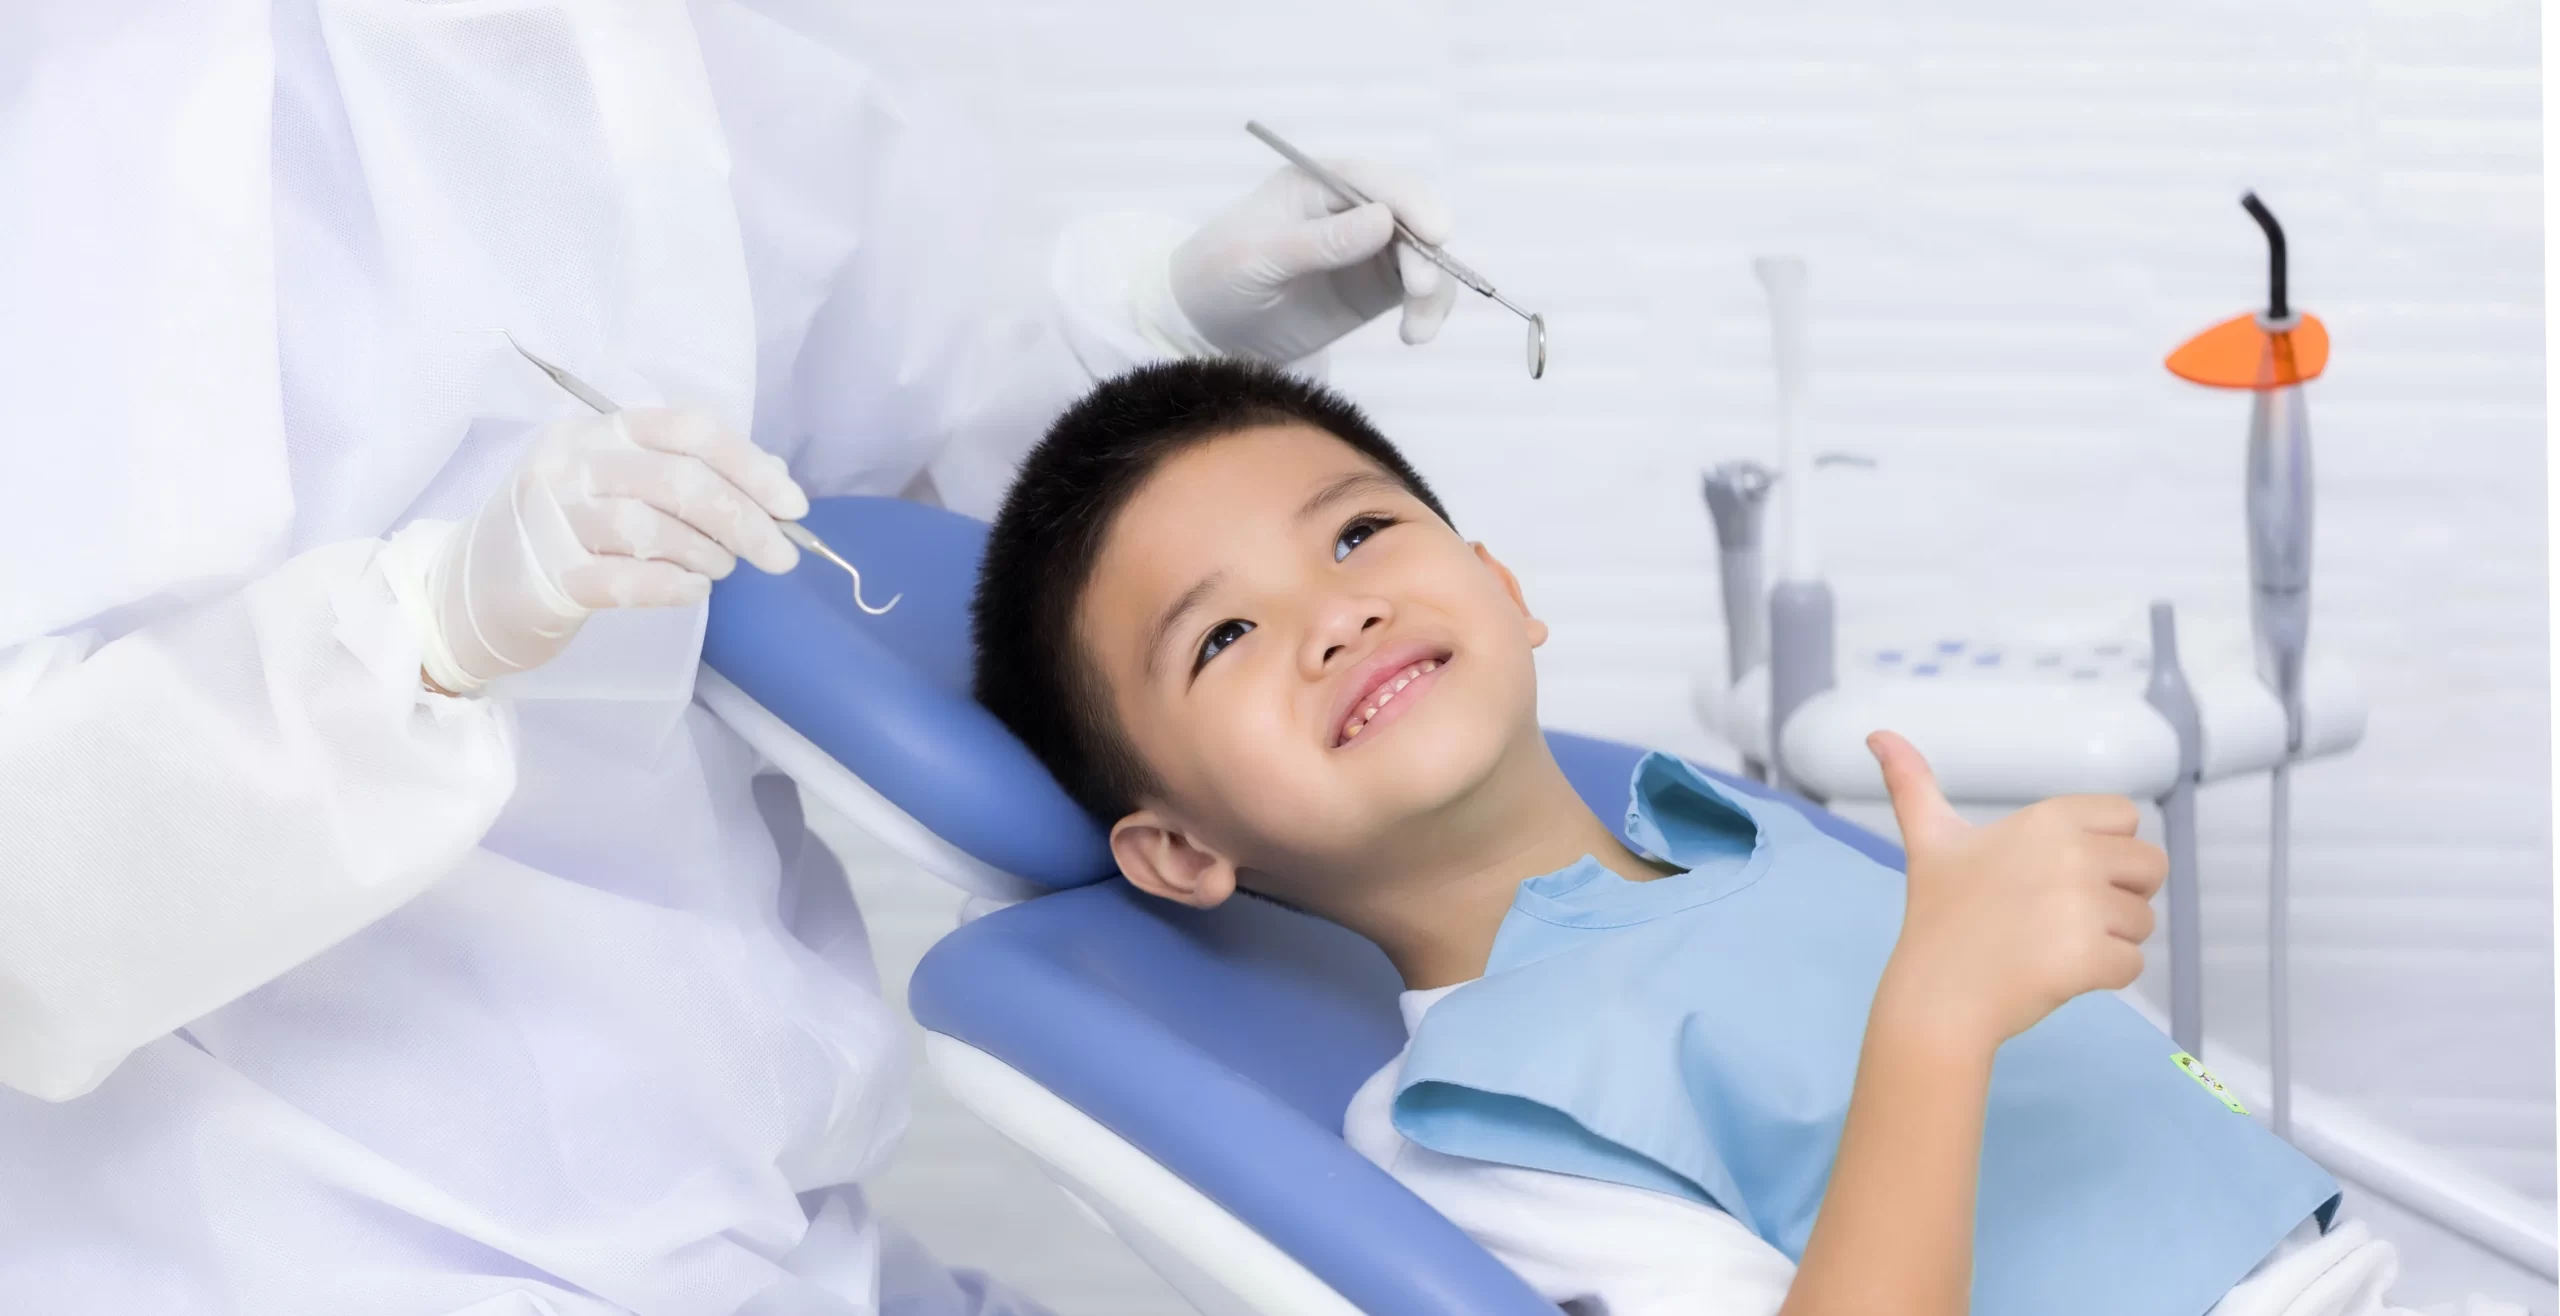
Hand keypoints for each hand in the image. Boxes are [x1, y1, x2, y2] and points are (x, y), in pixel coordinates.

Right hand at [418, 409, 808, 693]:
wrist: (468, 591)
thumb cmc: (562, 534)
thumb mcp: (615, 485)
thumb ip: (684, 473)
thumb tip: (773, 479)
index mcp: (596, 431)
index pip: (686, 430)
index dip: (749, 464)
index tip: (793, 504)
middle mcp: (570, 464)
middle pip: (678, 479)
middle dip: (745, 519)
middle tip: (780, 556)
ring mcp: (552, 520)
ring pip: (653, 527)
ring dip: (707, 554)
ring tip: (719, 570)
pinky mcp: (546, 577)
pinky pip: (626, 580)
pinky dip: (674, 586)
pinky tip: (692, 591)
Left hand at [1167, 158, 1461, 363]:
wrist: (1202, 330)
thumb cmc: (1216, 277)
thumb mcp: (1256, 258)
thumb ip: (1318, 242)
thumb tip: (1383, 221)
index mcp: (1315, 184)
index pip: (1376, 181)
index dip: (1412, 201)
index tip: (1435, 233)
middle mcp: (1349, 209)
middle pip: (1412, 215)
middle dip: (1426, 251)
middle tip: (1419, 290)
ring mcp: (1366, 249)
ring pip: (1424, 255)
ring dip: (1433, 289)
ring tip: (1416, 330)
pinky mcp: (1373, 288)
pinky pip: (1418, 291)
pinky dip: (1427, 310)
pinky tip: (1414, 335)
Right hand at [1868, 731, 2168, 1052]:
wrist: (1936, 995)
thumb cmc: (1939, 916)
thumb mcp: (1930, 841)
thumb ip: (1913, 784)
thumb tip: (1877, 734)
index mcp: (2046, 820)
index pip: (2126, 816)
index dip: (2105, 848)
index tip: (2060, 873)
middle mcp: (2071, 854)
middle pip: (2149, 866)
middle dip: (2119, 895)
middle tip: (2062, 916)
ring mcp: (2082, 907)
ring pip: (2143, 920)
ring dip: (2110, 939)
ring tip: (2053, 947)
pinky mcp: (2092, 957)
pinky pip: (2134, 964)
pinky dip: (2105, 976)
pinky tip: (2058, 975)